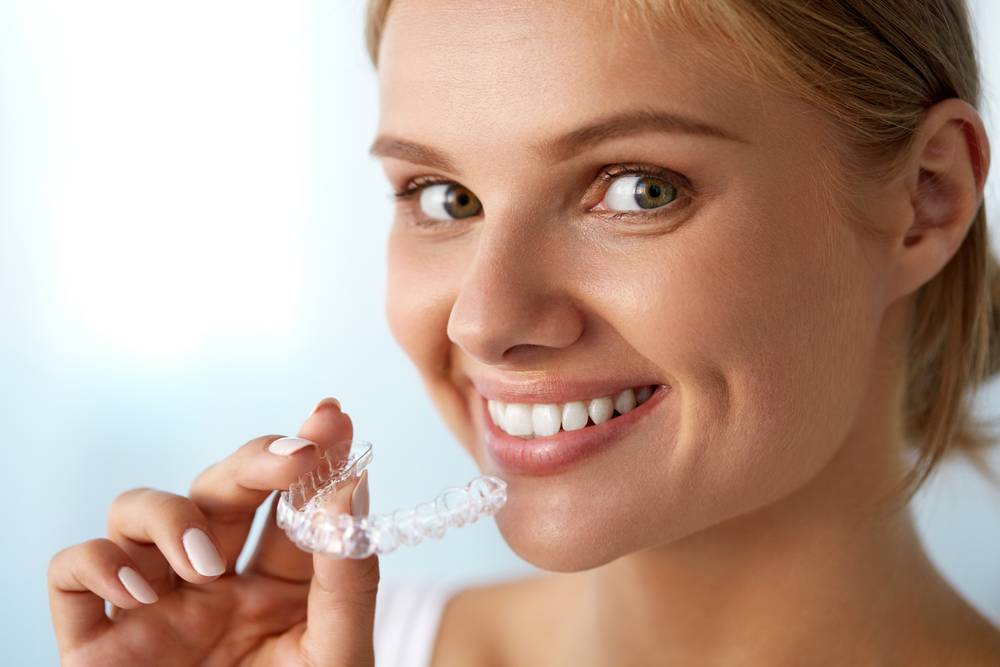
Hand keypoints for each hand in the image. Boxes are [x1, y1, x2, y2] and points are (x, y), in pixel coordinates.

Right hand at [47, 398, 378, 665]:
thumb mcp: (339, 648)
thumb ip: (347, 568)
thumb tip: (353, 475)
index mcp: (278, 583)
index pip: (290, 499)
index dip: (311, 451)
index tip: (332, 413)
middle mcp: (214, 583)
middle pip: (219, 486)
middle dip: (255, 460)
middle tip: (293, 456)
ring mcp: (153, 606)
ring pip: (137, 507)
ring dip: (173, 517)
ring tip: (207, 566)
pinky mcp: (97, 642)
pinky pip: (72, 570)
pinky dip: (98, 563)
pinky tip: (142, 591)